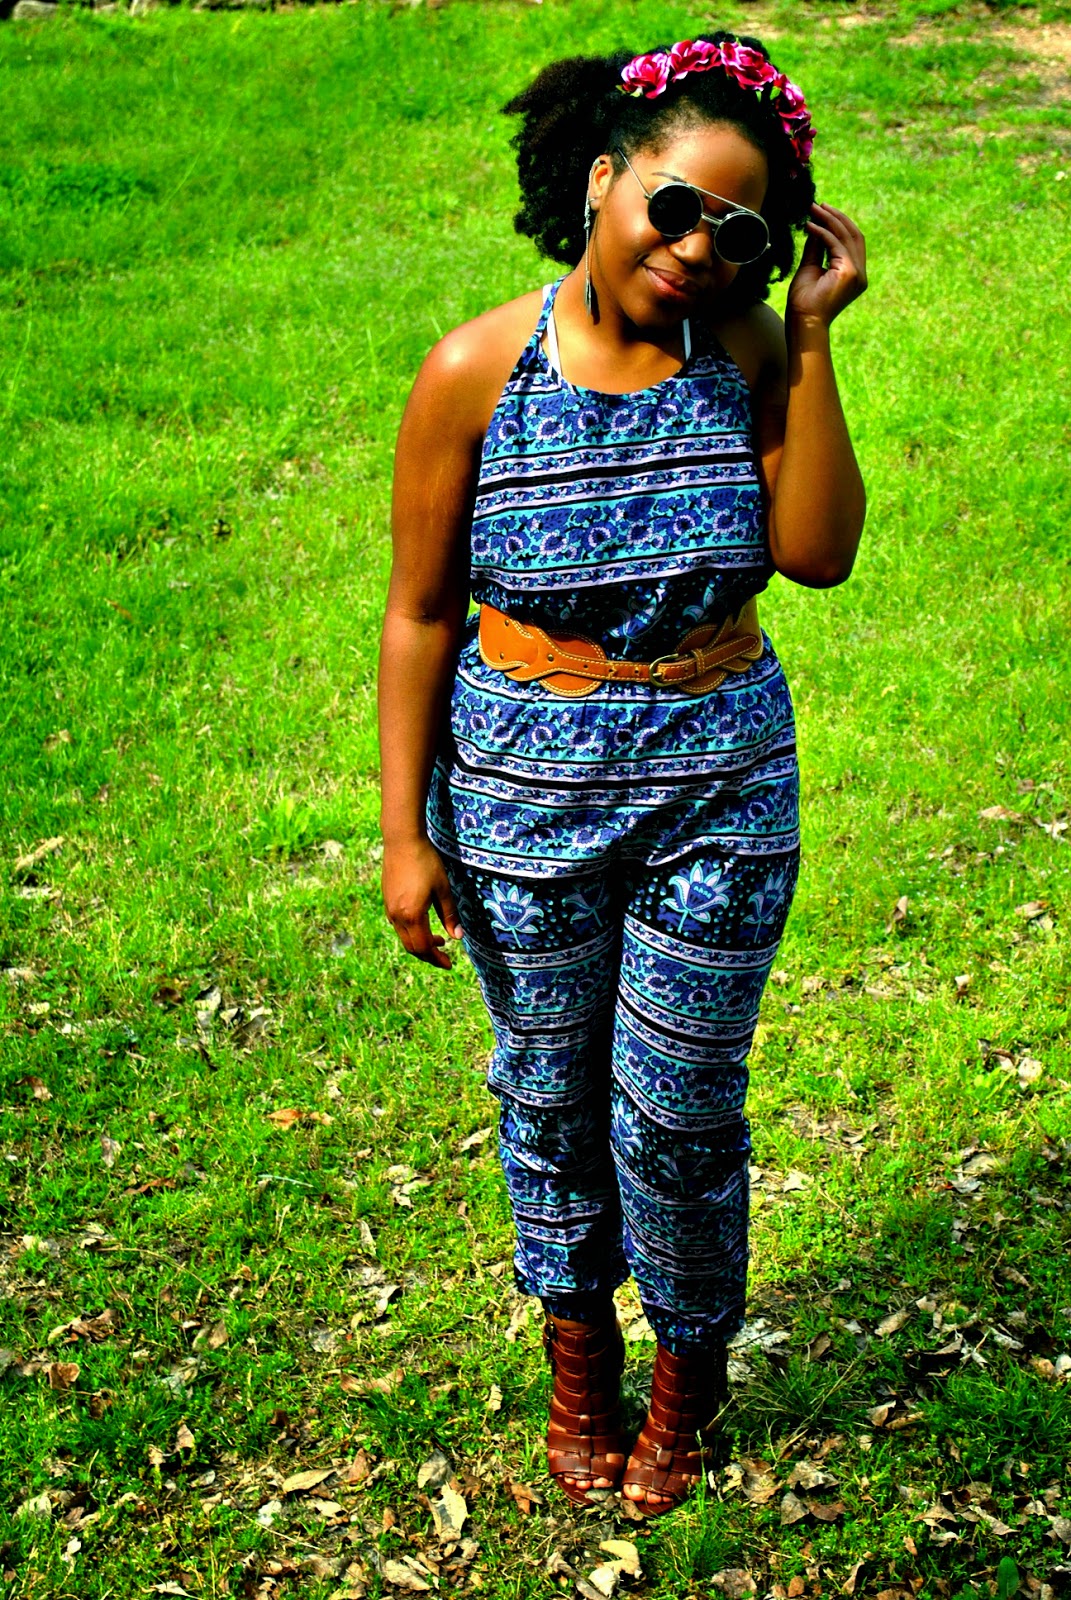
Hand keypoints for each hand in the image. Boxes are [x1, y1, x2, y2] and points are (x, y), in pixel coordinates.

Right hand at [382, 837, 463, 968]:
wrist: (402, 841)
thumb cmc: (426, 862)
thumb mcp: (443, 889)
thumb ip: (450, 914)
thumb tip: (458, 937)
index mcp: (412, 915)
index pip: (424, 947)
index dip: (437, 959)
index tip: (449, 964)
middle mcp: (397, 916)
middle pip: (412, 947)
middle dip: (428, 955)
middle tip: (444, 958)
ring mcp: (389, 909)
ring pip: (404, 937)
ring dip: (420, 944)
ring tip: (438, 941)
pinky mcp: (387, 901)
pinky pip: (398, 926)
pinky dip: (411, 932)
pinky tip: (423, 924)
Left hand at [787, 203, 866, 327]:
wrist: (803, 323)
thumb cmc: (804, 302)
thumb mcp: (811, 267)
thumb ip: (816, 247)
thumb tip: (815, 225)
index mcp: (855, 274)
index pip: (851, 241)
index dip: (838, 223)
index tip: (821, 211)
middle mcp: (860, 274)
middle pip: (853, 234)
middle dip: (835, 217)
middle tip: (817, 205)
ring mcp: (857, 273)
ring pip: (846, 236)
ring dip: (829, 220)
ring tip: (812, 209)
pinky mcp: (849, 273)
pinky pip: (836, 244)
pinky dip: (822, 233)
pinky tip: (809, 226)